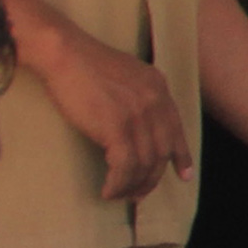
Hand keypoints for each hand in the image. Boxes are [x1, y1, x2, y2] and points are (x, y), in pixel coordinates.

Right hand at [13, 14, 191, 200]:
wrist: (63, 52)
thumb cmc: (83, 63)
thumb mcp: (125, 73)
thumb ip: (138, 95)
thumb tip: (138, 123)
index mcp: (158, 87)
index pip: (176, 129)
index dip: (181, 156)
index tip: (184, 176)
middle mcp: (155, 102)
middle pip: (161, 152)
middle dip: (152, 179)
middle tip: (139, 194)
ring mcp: (138, 115)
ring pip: (145, 164)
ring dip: (132, 186)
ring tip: (120, 195)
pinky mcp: (117, 126)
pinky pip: (124, 166)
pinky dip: (117, 183)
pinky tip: (108, 190)